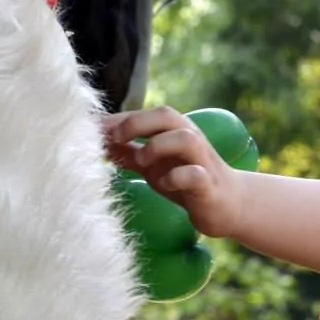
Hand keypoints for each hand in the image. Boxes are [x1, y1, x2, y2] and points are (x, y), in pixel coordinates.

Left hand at [105, 107, 248, 238]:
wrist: (228, 205)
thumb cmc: (186, 181)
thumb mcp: (153, 166)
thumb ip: (129, 153)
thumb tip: (99, 143)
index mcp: (174, 132)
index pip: (145, 114)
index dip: (118, 119)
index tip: (91, 130)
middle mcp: (190, 139)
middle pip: (167, 115)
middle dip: (137, 123)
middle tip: (115, 139)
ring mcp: (202, 160)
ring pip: (185, 138)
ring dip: (158, 146)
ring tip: (142, 162)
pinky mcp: (210, 184)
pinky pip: (196, 174)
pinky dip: (177, 177)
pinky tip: (165, 185)